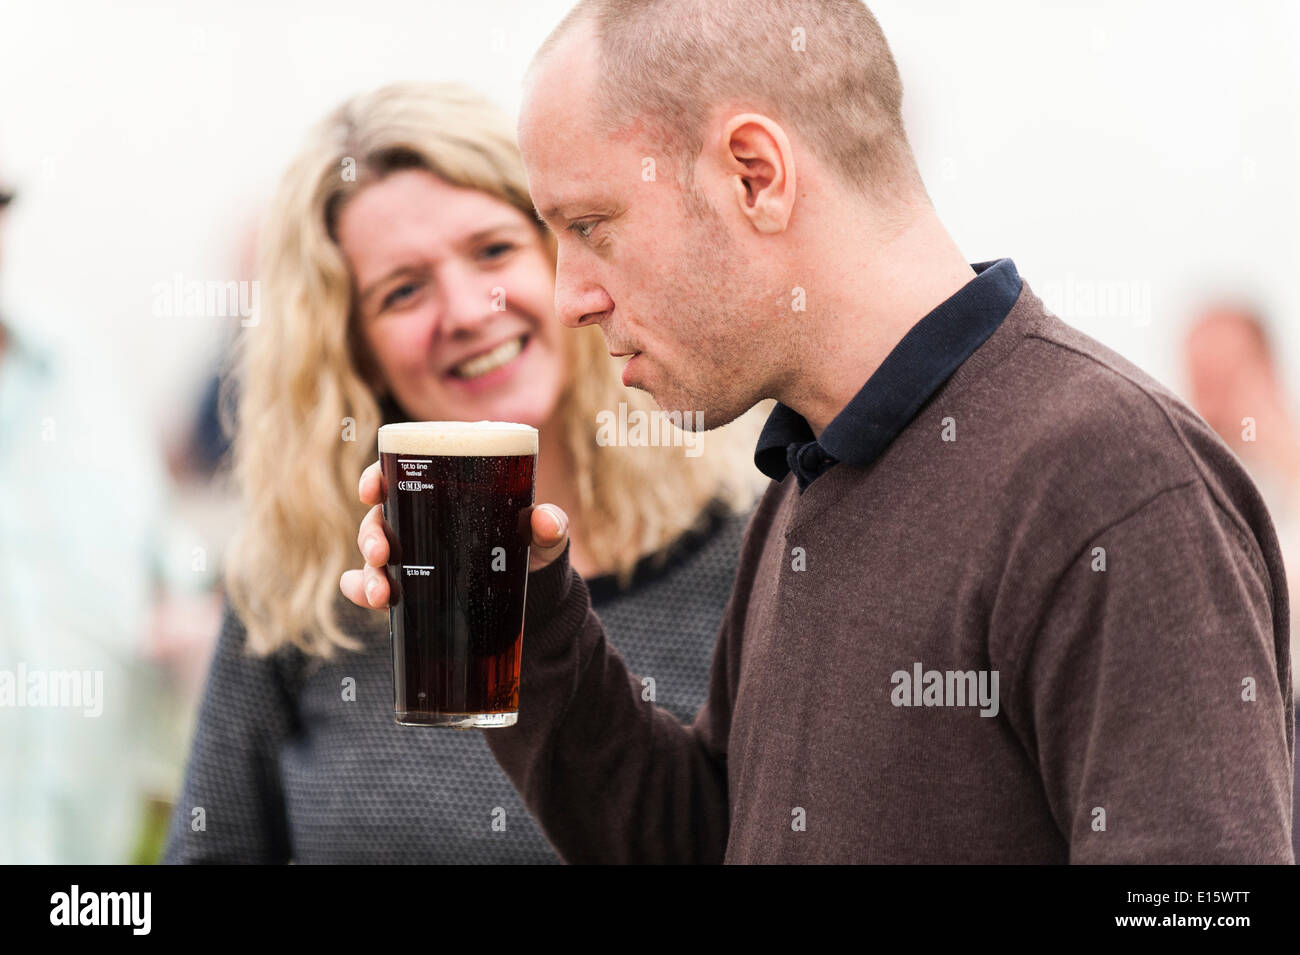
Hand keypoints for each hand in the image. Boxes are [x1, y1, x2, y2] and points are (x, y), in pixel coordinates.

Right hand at [338, 459, 570, 609]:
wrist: (532, 594)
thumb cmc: (532, 547)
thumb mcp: (543, 535)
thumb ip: (550, 525)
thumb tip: (546, 521)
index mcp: (444, 492)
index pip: (398, 473)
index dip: (376, 477)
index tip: (371, 491)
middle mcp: (420, 518)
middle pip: (380, 516)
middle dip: (370, 534)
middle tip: (380, 553)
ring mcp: (412, 554)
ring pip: (374, 554)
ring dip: (369, 571)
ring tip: (382, 595)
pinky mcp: (411, 586)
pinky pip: (376, 586)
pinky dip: (364, 592)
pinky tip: (371, 600)